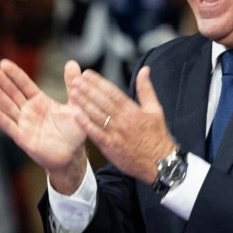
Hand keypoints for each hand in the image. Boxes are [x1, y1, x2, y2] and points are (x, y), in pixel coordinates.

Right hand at [0, 59, 88, 191]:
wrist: (73, 155)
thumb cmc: (74, 131)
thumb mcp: (76, 104)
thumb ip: (71, 84)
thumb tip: (72, 63)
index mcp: (40, 101)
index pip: (24, 85)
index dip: (14, 74)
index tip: (3, 63)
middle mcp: (29, 111)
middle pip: (13, 93)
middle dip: (2, 81)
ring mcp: (24, 124)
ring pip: (8, 107)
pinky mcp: (23, 138)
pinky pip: (10, 127)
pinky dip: (0, 119)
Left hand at [69, 66, 175, 184]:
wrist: (160, 163)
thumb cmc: (157, 136)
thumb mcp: (155, 110)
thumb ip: (146, 89)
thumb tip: (144, 70)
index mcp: (134, 111)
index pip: (113, 93)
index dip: (99, 82)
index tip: (87, 74)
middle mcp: (124, 121)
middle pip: (103, 102)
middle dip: (88, 89)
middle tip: (76, 80)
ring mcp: (116, 134)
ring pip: (97, 115)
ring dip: (84, 103)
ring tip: (73, 92)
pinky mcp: (110, 147)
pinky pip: (95, 133)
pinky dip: (85, 123)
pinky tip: (75, 114)